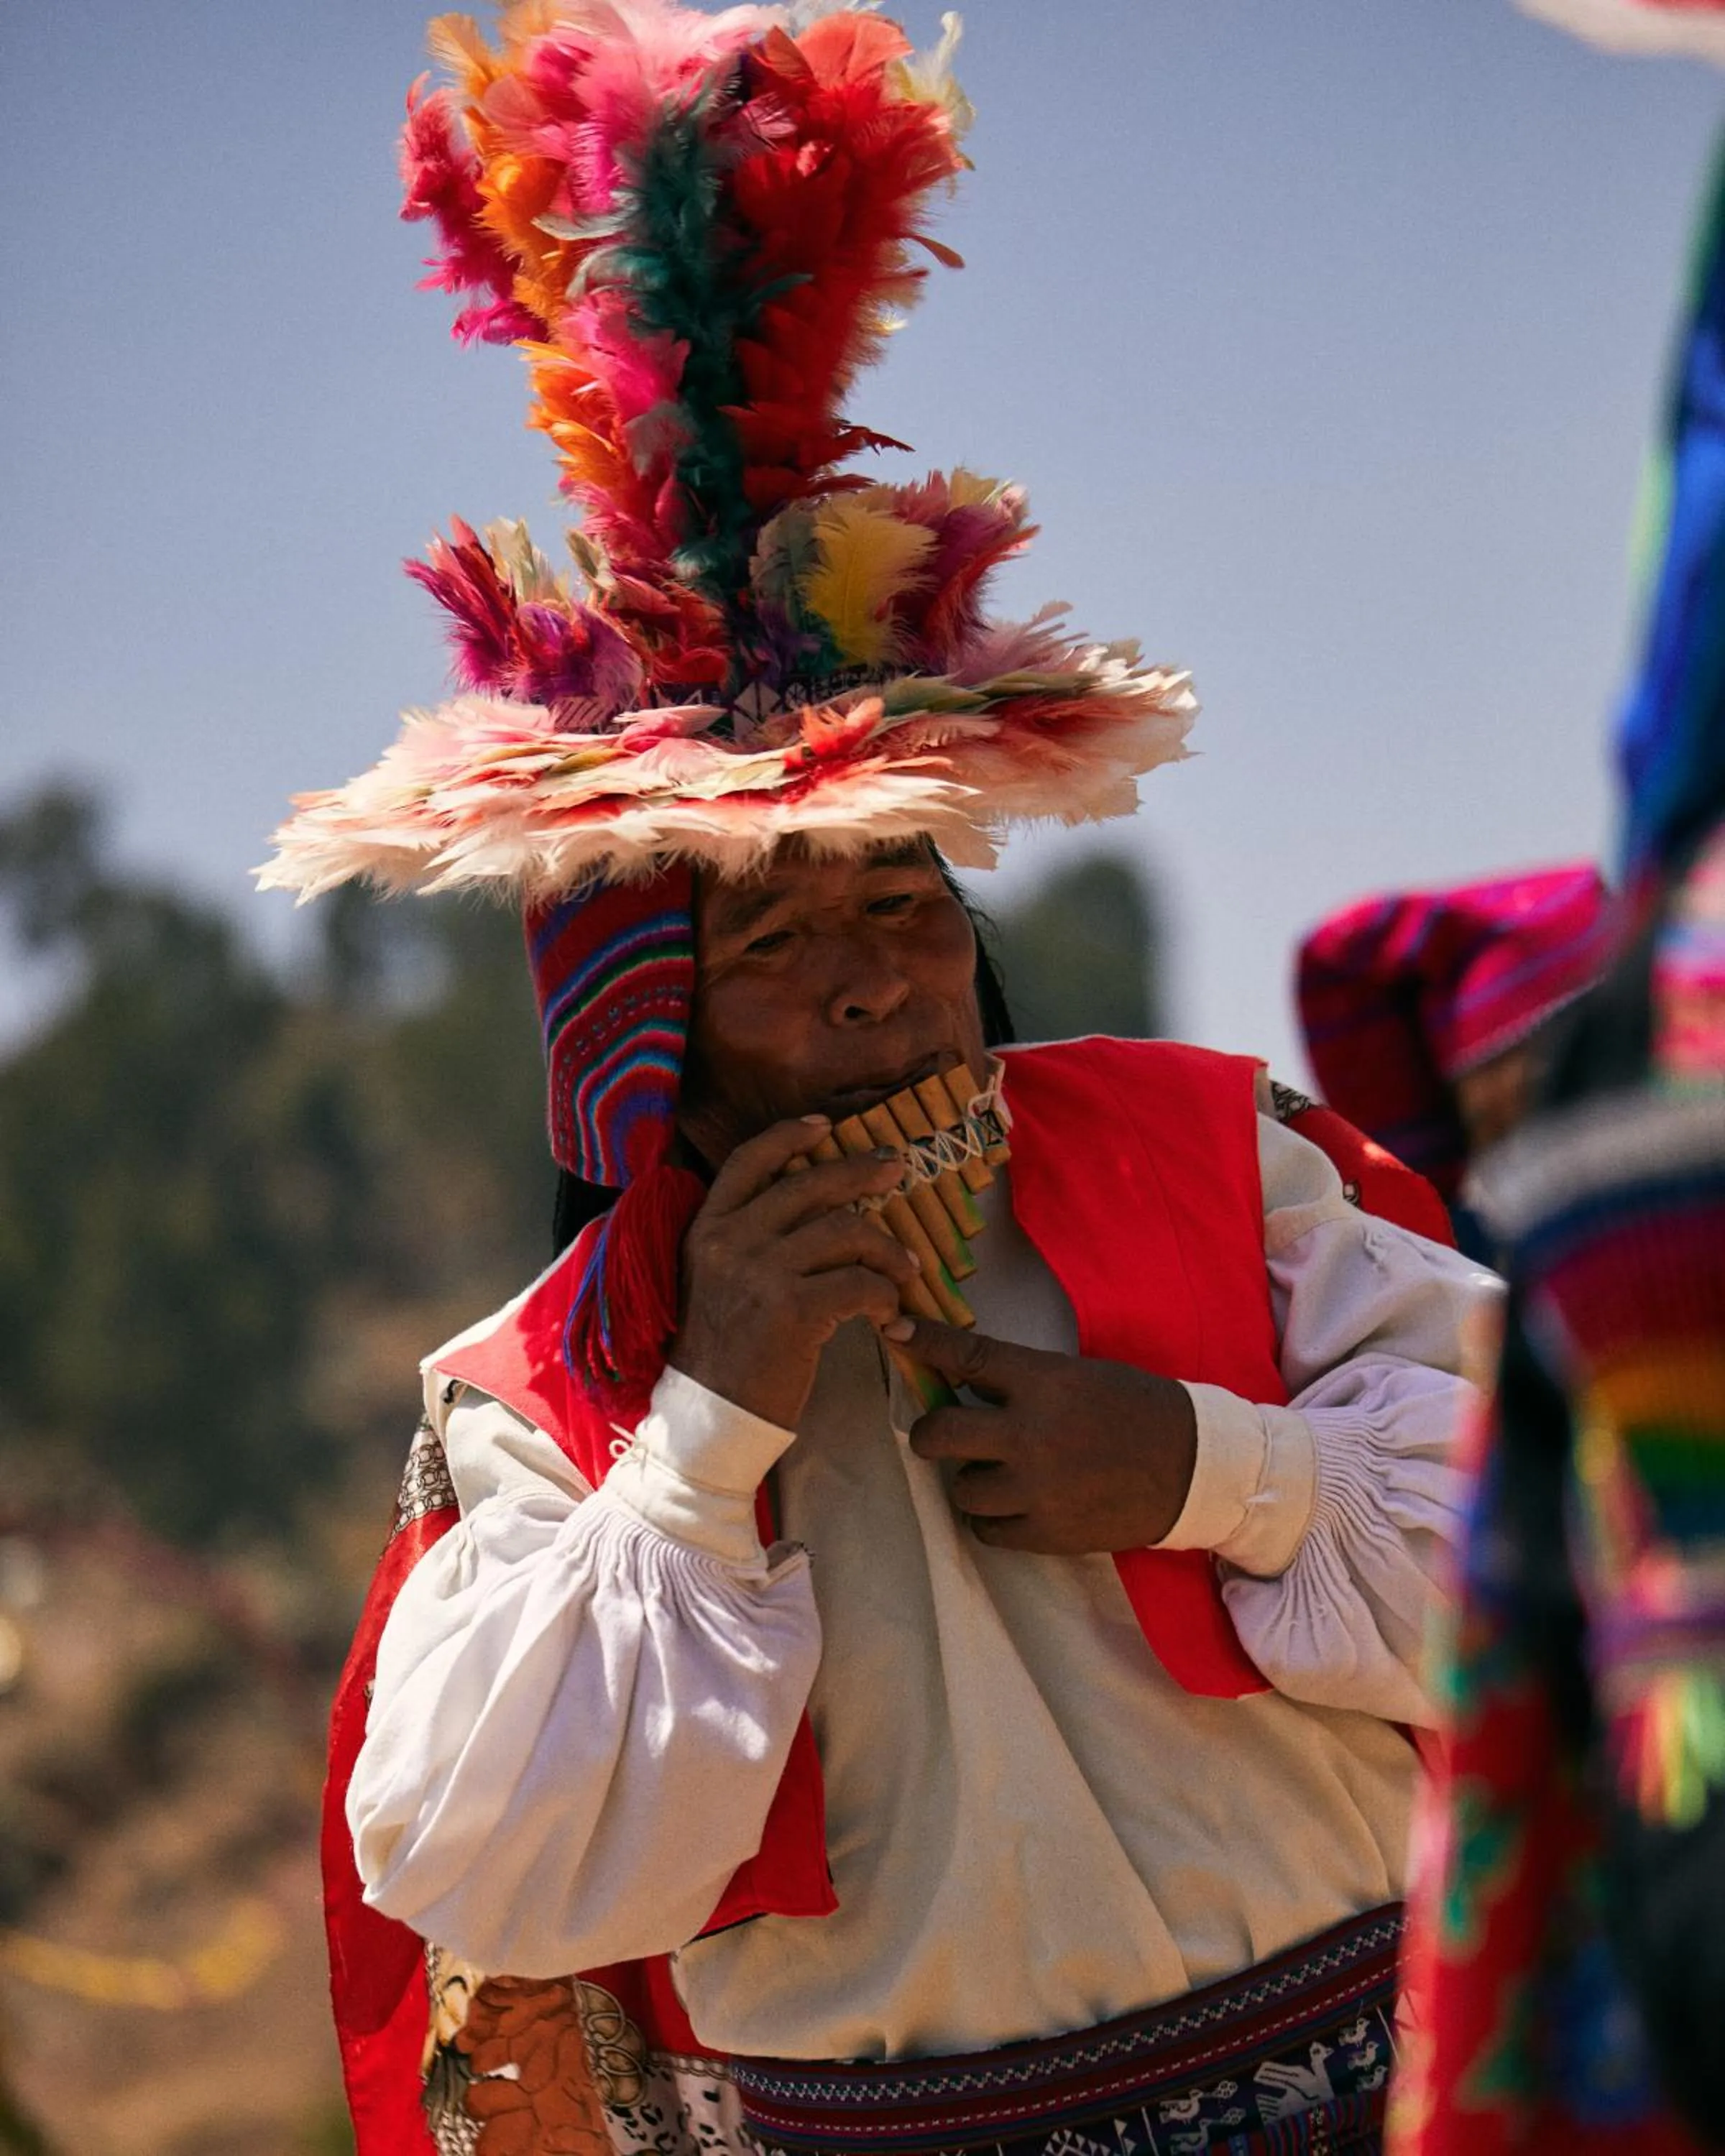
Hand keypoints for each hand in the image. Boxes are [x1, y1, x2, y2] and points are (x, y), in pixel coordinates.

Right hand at [671, 1116, 920, 1430]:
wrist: (707, 1417)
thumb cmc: (722, 1354)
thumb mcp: (716, 1281)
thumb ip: (749, 1240)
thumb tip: (815, 1210)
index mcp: (707, 1228)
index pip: (749, 1160)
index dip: (790, 1135)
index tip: (827, 1126)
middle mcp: (730, 1240)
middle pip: (811, 1184)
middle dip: (861, 1172)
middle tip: (896, 1170)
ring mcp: (761, 1271)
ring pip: (847, 1231)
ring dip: (888, 1249)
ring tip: (906, 1269)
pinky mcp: (793, 1309)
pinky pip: (861, 1284)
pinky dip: (885, 1297)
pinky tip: (889, 1316)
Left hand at [894, 1318, 1197, 1553]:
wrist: (1193, 1468)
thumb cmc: (1135, 1409)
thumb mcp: (1077, 1376)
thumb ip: (1021, 1379)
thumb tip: (961, 1377)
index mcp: (1043, 1383)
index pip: (966, 1355)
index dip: (924, 1342)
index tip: (894, 1330)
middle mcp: (1030, 1434)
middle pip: (938, 1433)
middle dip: (929, 1432)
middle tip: (940, 1432)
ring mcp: (1036, 1489)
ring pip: (959, 1487)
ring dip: (970, 1478)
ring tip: (998, 1472)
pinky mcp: (1045, 1533)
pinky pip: (985, 1528)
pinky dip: (992, 1516)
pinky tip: (1015, 1502)